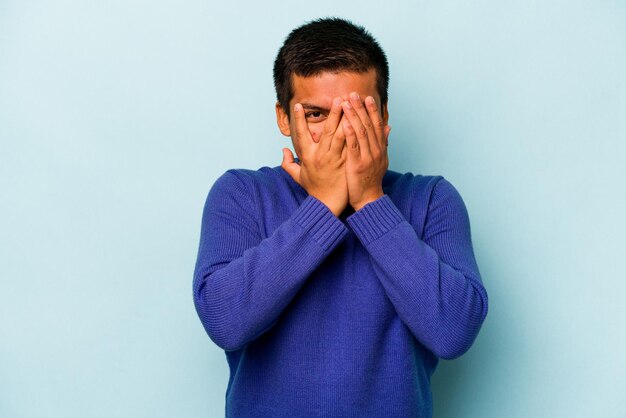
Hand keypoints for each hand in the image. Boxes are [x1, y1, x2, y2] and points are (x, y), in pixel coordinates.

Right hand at [281, 97, 348, 216]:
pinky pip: (351, 145)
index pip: (301, 134)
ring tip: (351, 106)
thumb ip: (289, 164)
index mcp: (307, 157)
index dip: (299, 120)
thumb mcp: (298, 177)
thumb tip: (284, 151)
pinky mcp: (346, 164)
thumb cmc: (315, 190)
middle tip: (338, 98)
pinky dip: (355, 133)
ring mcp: (334, 160)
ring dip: (346, 119)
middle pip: (327, 131)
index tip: (298, 106)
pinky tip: (361, 123)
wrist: (328, 205)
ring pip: (341, 136)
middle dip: (332, 113)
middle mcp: (321, 156)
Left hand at [342, 93, 391, 210]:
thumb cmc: (371, 179)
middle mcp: (376, 150)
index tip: (366, 97)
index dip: (372, 110)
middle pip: (369, 125)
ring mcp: (368, 157)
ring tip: (346, 103)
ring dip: (353, 116)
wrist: (369, 199)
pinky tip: (344, 123)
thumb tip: (388, 126)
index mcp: (380, 148)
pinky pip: (354, 147)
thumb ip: (383, 142)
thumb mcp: (381, 159)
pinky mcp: (358, 165)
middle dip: (361, 108)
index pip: (377, 125)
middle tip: (353, 94)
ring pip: (361, 132)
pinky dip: (350, 134)